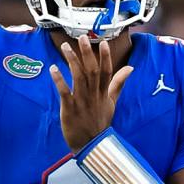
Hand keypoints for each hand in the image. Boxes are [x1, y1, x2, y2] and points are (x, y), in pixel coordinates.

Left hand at [50, 35, 133, 151]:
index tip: (102, 42)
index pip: (107, 72)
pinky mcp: (70, 109)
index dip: (105, 57)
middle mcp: (94, 95)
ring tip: (65, 47)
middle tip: (82, 37)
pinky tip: (53, 68)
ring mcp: (82, 102)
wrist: (91, 145)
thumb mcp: (112, 102)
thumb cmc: (100, 122)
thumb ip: (119, 83)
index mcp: (103, 93)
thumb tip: (130, 67)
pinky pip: (64, 92)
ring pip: (78, 78)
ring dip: (72, 61)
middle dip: (87, 54)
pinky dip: (59, 80)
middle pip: (92, 71)